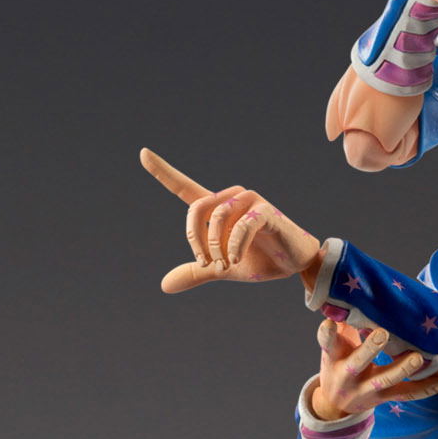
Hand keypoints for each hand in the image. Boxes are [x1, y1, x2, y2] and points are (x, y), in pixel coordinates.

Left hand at [140, 149, 321, 291]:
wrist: (295, 265)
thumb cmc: (260, 259)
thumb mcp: (222, 269)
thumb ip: (196, 272)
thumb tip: (165, 284)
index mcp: (217, 210)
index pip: (185, 187)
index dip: (163, 172)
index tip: (143, 153)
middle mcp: (231, 199)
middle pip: (196, 207)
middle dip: (194, 238)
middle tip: (204, 263)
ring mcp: (249, 202)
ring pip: (218, 216)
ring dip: (216, 246)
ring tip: (224, 264)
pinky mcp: (267, 212)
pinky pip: (242, 225)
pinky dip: (234, 246)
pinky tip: (236, 260)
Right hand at [311, 319, 437, 420]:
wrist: (334, 403)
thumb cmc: (338, 362)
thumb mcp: (335, 346)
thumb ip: (344, 323)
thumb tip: (352, 289)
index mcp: (333, 357)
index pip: (326, 343)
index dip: (327, 334)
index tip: (330, 322)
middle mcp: (346, 376)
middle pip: (357, 363)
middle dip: (370, 349)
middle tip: (383, 333)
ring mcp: (364, 390)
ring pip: (384, 381)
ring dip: (402, 369)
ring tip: (418, 358)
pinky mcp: (381, 399)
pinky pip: (404, 395)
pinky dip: (422, 389)